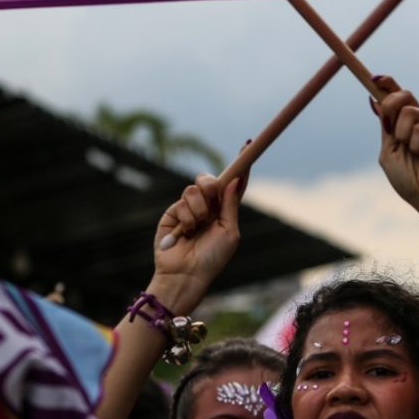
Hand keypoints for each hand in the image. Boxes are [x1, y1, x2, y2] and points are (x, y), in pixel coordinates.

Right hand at [151, 175, 241, 295]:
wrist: (186, 274)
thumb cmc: (212, 258)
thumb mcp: (229, 232)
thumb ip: (230, 205)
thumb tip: (235, 179)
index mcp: (224, 211)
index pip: (233, 184)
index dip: (240, 166)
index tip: (246, 145)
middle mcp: (207, 207)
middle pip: (210, 180)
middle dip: (212, 185)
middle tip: (212, 197)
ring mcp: (188, 209)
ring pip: (194, 189)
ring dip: (199, 209)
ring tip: (197, 228)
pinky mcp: (172, 213)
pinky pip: (182, 201)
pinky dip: (187, 218)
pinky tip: (185, 233)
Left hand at [373, 77, 418, 226]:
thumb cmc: (408, 180)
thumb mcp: (389, 152)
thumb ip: (385, 128)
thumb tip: (375, 101)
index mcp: (403, 125)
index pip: (396, 98)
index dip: (386, 85)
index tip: (374, 78)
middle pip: (404, 95)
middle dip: (391, 102)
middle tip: (391, 124)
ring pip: (409, 111)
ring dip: (403, 135)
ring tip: (413, 153)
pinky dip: (417, 144)